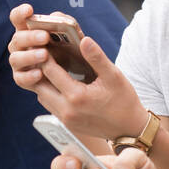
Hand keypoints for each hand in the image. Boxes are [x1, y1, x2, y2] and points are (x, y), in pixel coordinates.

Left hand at [7, 3, 147, 139]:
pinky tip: (57, 82)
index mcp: (77, 97)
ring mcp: (65, 119)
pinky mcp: (66, 124)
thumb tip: (84, 40)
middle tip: (43, 53)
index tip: (44, 43)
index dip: (44, 55)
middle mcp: (67, 110)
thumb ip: (97, 58)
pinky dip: (49, 93)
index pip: (50, 71)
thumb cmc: (124, 101)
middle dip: (39, 68)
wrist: (129, 128)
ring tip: (49, 66)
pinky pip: (49, 105)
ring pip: (42, 96)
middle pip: (40, 85)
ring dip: (43, 82)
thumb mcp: (114, 76)